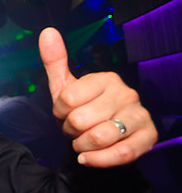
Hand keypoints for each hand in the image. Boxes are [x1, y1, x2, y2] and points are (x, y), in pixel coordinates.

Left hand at [39, 27, 156, 166]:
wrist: (107, 139)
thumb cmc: (85, 111)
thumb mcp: (66, 88)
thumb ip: (55, 62)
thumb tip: (47, 32)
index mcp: (106, 79)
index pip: (66, 99)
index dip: (59, 113)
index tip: (66, 113)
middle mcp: (126, 94)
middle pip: (79, 120)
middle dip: (70, 132)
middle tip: (76, 130)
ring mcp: (139, 116)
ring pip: (98, 138)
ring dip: (82, 147)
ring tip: (84, 142)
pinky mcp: (147, 138)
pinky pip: (120, 154)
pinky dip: (98, 160)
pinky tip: (88, 158)